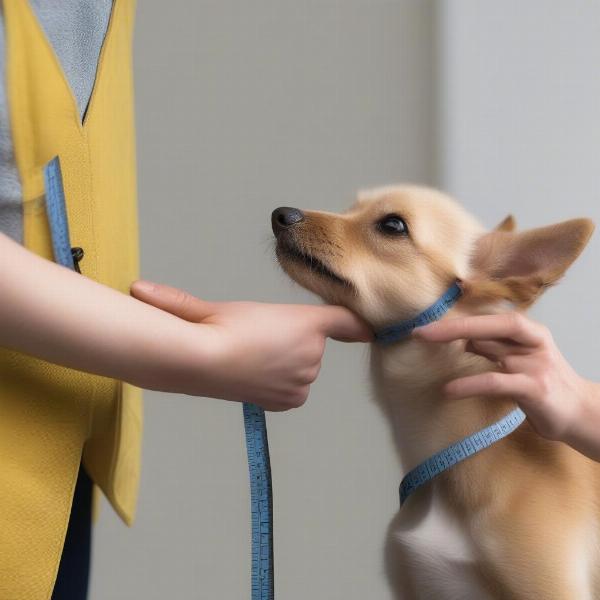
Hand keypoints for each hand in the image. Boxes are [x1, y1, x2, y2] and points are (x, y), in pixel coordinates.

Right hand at [130, 280, 371, 410]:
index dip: (357, 323)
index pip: (344, 323)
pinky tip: (253, 375)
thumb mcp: (208, 306)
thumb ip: (184, 299)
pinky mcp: (291, 399)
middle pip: (311, 344)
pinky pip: (291, 387)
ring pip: (300, 366)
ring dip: (284, 362)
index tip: (371, 328)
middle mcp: (314, 354)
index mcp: (306, 323)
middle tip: (257, 337)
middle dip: (292, 340)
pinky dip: (279, 382)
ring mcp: (304, 380)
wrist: (200, 367)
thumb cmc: (211, 328)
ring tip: (251, 357)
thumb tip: (135, 288)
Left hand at [412, 312, 599, 459]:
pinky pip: (495, 382)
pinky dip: (469, 384)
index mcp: (529, 333)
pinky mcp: (535, 389)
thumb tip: (462, 338)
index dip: (461, 319)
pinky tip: (448, 390)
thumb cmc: (545, 386)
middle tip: (421, 331)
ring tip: (426, 348)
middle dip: (455, 325)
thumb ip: (494, 349)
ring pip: (493, 348)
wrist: (582, 415)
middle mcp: (533, 343)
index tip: (430, 324)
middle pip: (492, 325)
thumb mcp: (519, 361)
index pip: (492, 318)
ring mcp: (536, 364)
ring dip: (456, 346)